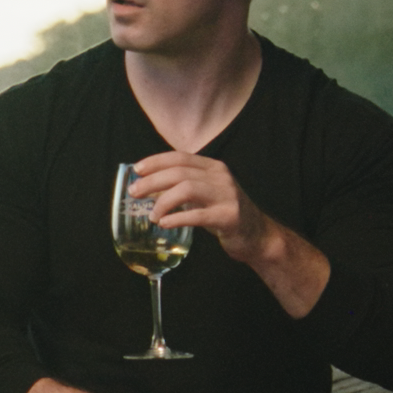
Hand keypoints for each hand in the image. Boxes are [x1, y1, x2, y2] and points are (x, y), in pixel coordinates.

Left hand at [130, 151, 330, 317]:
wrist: (258, 236)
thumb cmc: (224, 214)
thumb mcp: (203, 194)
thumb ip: (181, 187)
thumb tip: (147, 186)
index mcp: (212, 168)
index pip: (180, 157)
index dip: (156, 161)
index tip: (137, 170)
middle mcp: (220, 177)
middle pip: (179, 172)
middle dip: (152, 181)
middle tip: (134, 193)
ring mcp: (227, 195)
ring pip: (187, 188)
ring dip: (163, 201)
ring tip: (153, 215)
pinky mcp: (229, 216)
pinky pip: (198, 215)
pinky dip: (177, 218)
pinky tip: (165, 223)